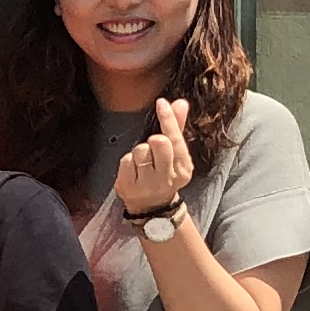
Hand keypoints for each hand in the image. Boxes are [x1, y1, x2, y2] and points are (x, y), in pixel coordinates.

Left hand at [113, 97, 194, 217]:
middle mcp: (168, 178)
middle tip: (152, 151)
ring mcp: (149, 184)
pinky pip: (126, 161)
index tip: (161, 103)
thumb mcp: (174, 154)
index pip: (176, 139)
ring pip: (140, 150)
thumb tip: (180, 103)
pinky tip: (132, 171)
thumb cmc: (162, 172)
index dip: (168, 119)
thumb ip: (177, 128)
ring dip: (138, 152)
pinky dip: (127, 162)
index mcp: (183, 168)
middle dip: (152, 140)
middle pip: (158, 142)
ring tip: (142, 164)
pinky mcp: (130, 188)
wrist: (151, 207)